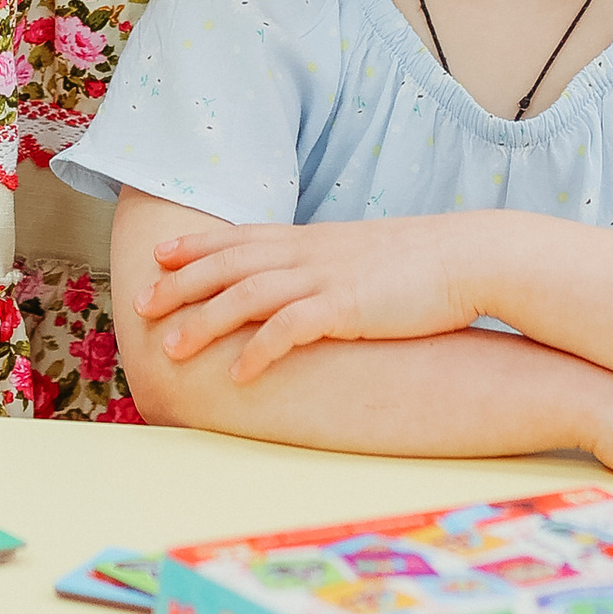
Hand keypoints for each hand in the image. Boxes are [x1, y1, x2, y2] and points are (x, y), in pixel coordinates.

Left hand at [134, 216, 478, 382]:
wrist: (472, 258)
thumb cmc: (424, 265)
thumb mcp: (366, 256)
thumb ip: (332, 266)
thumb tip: (312, 286)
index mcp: (313, 240)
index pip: (241, 237)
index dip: (197, 246)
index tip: (160, 255)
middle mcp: (309, 253)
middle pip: (229, 263)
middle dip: (181, 284)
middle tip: (140, 304)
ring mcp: (325, 277)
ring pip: (246, 295)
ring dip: (204, 322)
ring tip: (172, 349)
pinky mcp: (347, 307)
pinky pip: (290, 329)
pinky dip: (258, 351)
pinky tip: (238, 376)